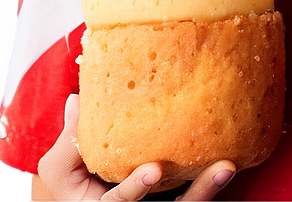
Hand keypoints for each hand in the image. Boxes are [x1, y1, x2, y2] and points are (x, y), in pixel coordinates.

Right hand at [36, 94, 235, 199]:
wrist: (81, 198)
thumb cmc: (70, 183)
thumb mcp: (61, 168)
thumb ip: (71, 139)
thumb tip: (78, 99)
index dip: (135, 188)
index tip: (153, 169)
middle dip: (198, 193)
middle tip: (223, 168)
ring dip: (211, 187)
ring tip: (230, 164)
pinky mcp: (172, 199)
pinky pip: (193, 194)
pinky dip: (209, 181)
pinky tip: (229, 156)